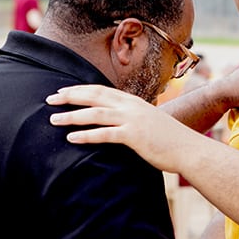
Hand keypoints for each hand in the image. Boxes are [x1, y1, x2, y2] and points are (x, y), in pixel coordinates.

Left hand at [47, 85, 201, 172]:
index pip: (100, 90)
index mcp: (133, 101)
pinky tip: (72, 138)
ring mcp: (133, 119)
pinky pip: (105, 133)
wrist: (189, 149)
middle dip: (69, 96)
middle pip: (94, 95)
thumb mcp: (149, 124)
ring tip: (53, 120)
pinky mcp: (134, 135)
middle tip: (49, 100)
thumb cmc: (170, 140)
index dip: (79, 89)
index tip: (62, 92)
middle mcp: (131, 106)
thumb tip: (117, 125)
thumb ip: (132, 120)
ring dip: (72, 116)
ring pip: (95, 113)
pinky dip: (86, 135)